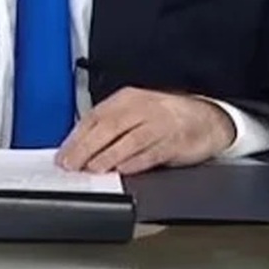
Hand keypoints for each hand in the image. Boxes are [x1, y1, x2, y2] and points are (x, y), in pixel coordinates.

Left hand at [56, 88, 235, 174]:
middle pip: (108, 126)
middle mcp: (142, 108)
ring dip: (108, 156)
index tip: (63, 155)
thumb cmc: (165, 117)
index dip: (77, 137)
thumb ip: (110, 127)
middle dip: (86, 147)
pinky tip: (122, 170)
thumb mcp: (135, 113)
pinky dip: (135, 163)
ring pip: (128, 140)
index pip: (96, 116)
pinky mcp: (174, 141)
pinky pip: (151, 153)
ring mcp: (159, 124)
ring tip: (92, 170)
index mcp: (128, 98)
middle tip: (71, 165)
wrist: (206, 118)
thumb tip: (79, 148)